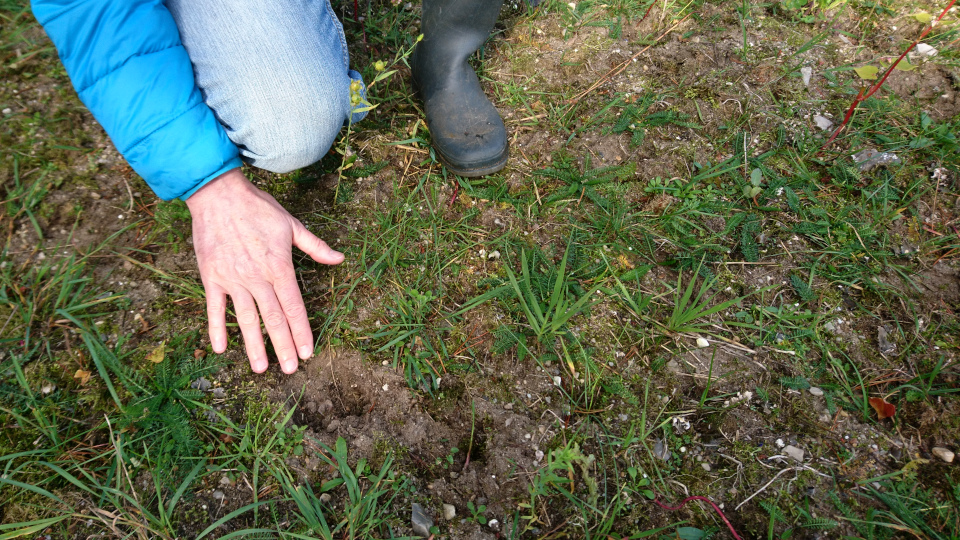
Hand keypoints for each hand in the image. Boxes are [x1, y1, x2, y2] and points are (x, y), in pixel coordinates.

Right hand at [186, 168, 343, 372]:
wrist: (218, 194)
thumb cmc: (258, 208)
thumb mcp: (292, 225)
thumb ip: (315, 246)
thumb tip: (339, 259)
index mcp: (279, 266)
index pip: (294, 306)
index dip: (302, 330)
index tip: (308, 352)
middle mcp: (257, 277)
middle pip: (273, 318)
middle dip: (283, 345)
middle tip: (290, 369)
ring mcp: (232, 279)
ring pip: (246, 319)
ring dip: (254, 345)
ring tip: (261, 368)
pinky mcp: (211, 277)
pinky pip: (215, 308)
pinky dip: (217, 328)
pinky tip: (221, 349)